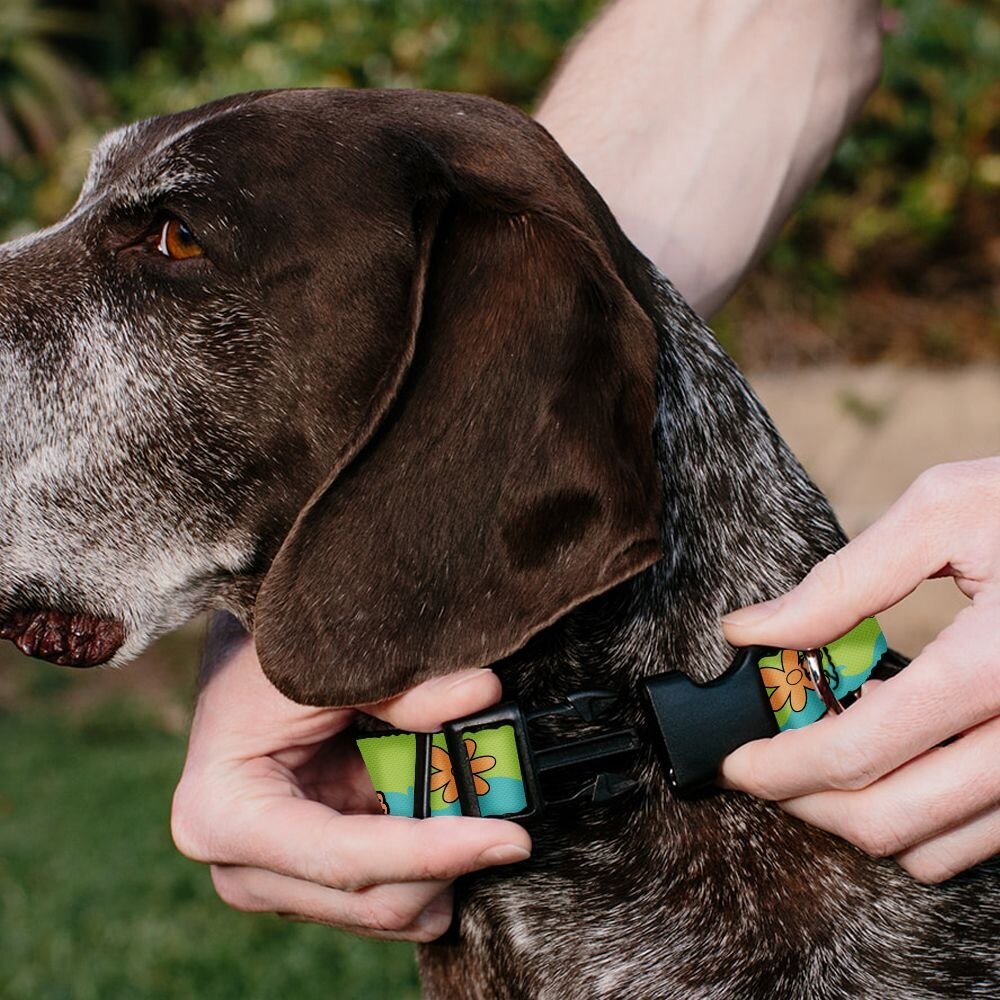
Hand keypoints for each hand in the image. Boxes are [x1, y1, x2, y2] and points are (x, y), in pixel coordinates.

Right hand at [171, 615, 530, 940]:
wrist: (239, 662)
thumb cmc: (268, 657)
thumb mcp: (328, 665)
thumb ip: (403, 690)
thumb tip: (482, 695)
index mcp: (226, 817)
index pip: (347, 858)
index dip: (434, 852)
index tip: (509, 839)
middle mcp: (243, 868)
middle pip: (371, 898)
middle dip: (448, 861)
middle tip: (510, 815)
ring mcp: (277, 880)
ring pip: (386, 906)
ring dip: (442, 862)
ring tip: (472, 799)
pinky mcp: (311, 876)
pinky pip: (389, 890)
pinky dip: (430, 858)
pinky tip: (446, 812)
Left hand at [720, 459, 999, 882]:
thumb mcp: (945, 512)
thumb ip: (841, 581)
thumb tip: (750, 631)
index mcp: (993, 668)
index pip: (855, 754)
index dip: (777, 767)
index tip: (735, 761)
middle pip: (891, 823)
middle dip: (808, 803)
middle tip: (766, 768)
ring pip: (938, 848)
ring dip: (865, 813)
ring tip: (827, 753)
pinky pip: (986, 835)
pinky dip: (924, 811)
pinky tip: (900, 749)